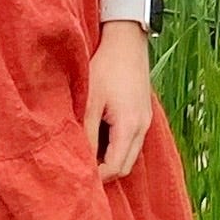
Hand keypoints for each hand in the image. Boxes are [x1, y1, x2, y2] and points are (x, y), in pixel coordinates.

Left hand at [88, 21, 154, 180]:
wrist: (126, 41)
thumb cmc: (106, 68)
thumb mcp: (90, 101)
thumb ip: (85, 134)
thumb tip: (78, 162)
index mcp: (129, 126)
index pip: (114, 168)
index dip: (95, 178)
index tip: (74, 176)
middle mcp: (142, 127)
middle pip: (125, 167)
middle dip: (103, 174)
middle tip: (79, 169)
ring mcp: (145, 120)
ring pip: (129, 155)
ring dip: (110, 160)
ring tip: (87, 155)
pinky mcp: (143, 114)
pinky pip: (132, 142)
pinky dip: (116, 148)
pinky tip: (99, 139)